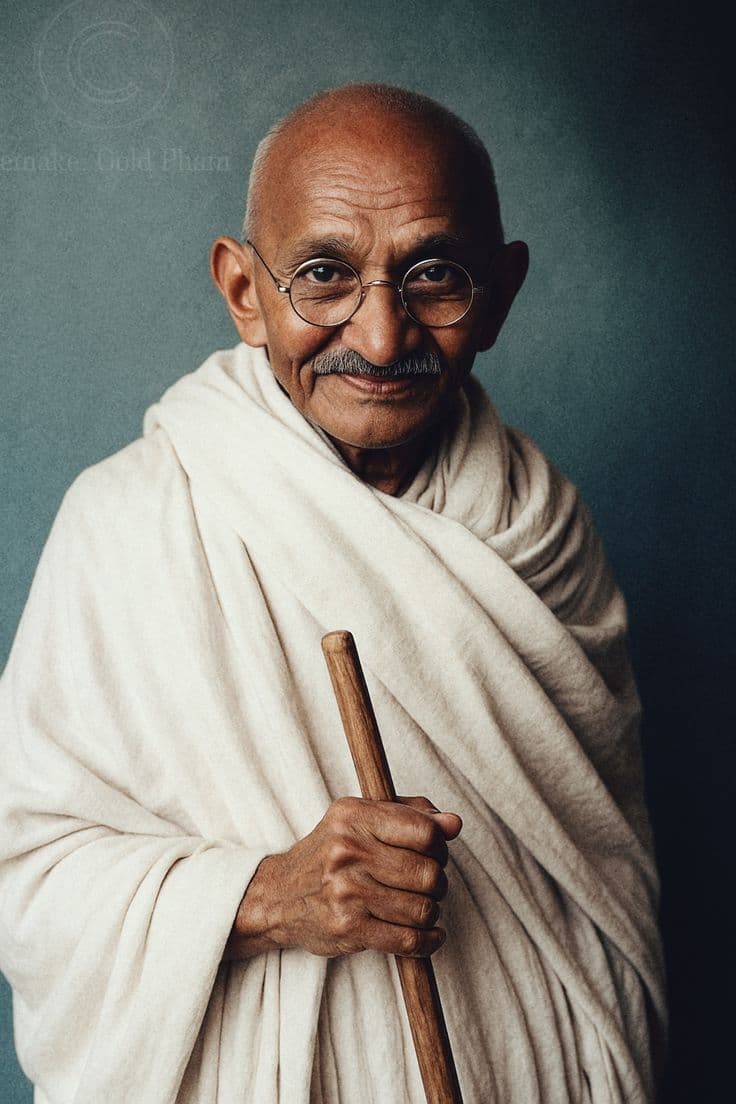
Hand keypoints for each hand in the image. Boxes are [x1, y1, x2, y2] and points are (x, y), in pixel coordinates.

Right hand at [224, 796, 461, 960]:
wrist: (279, 896)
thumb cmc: (330, 853)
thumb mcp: (360, 818)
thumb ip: (410, 814)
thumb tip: (454, 823)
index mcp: (354, 816)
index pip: (425, 831)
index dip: (440, 847)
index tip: (434, 854)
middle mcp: (348, 851)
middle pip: (428, 873)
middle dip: (437, 883)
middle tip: (428, 885)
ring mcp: (347, 892)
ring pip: (422, 908)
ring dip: (431, 912)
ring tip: (420, 907)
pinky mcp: (348, 928)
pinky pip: (408, 940)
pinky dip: (428, 941)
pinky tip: (428, 934)